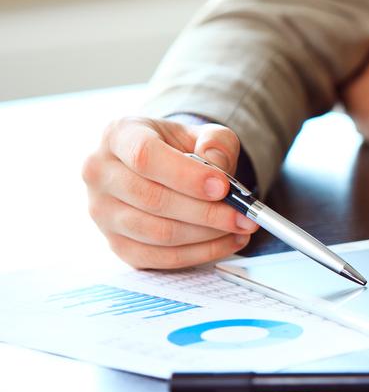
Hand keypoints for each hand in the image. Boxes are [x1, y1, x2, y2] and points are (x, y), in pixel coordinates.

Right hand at [82, 116, 258, 268]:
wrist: (158, 168)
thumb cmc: (178, 148)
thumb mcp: (201, 133)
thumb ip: (216, 143)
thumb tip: (217, 168)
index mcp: (118, 135)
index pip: (145, 156)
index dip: (186, 176)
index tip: (222, 187)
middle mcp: (100, 174)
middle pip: (152, 199)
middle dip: (206, 212)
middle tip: (244, 216)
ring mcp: (103, 213)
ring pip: (157, 233)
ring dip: (206, 236)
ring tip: (240, 228)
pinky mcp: (117, 244)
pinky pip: (160, 258)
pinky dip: (199, 254)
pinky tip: (226, 241)